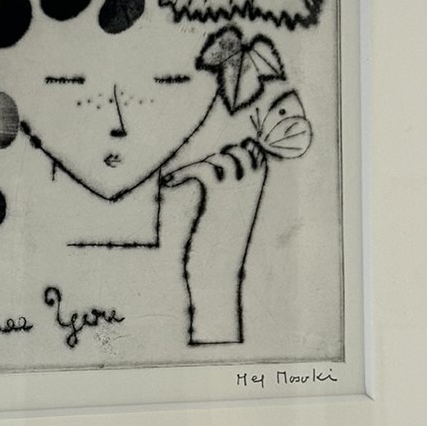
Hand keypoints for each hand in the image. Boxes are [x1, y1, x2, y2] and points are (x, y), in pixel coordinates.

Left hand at [161, 141, 268, 344]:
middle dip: (218, 156)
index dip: (238, 151)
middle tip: (197, 172)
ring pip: (221, 159)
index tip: (215, 162)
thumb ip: (230, 195)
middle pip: (240, 151)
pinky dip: (182, 173)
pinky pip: (203, 170)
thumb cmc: (221, 250)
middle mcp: (252, 190)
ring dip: (197, 166)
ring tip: (177, 179)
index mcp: (258, 195)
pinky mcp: (218, 197)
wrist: (218, 274)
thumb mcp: (231, 218)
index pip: (257, 155)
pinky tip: (168, 184)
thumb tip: (218, 174)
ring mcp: (237, 192)